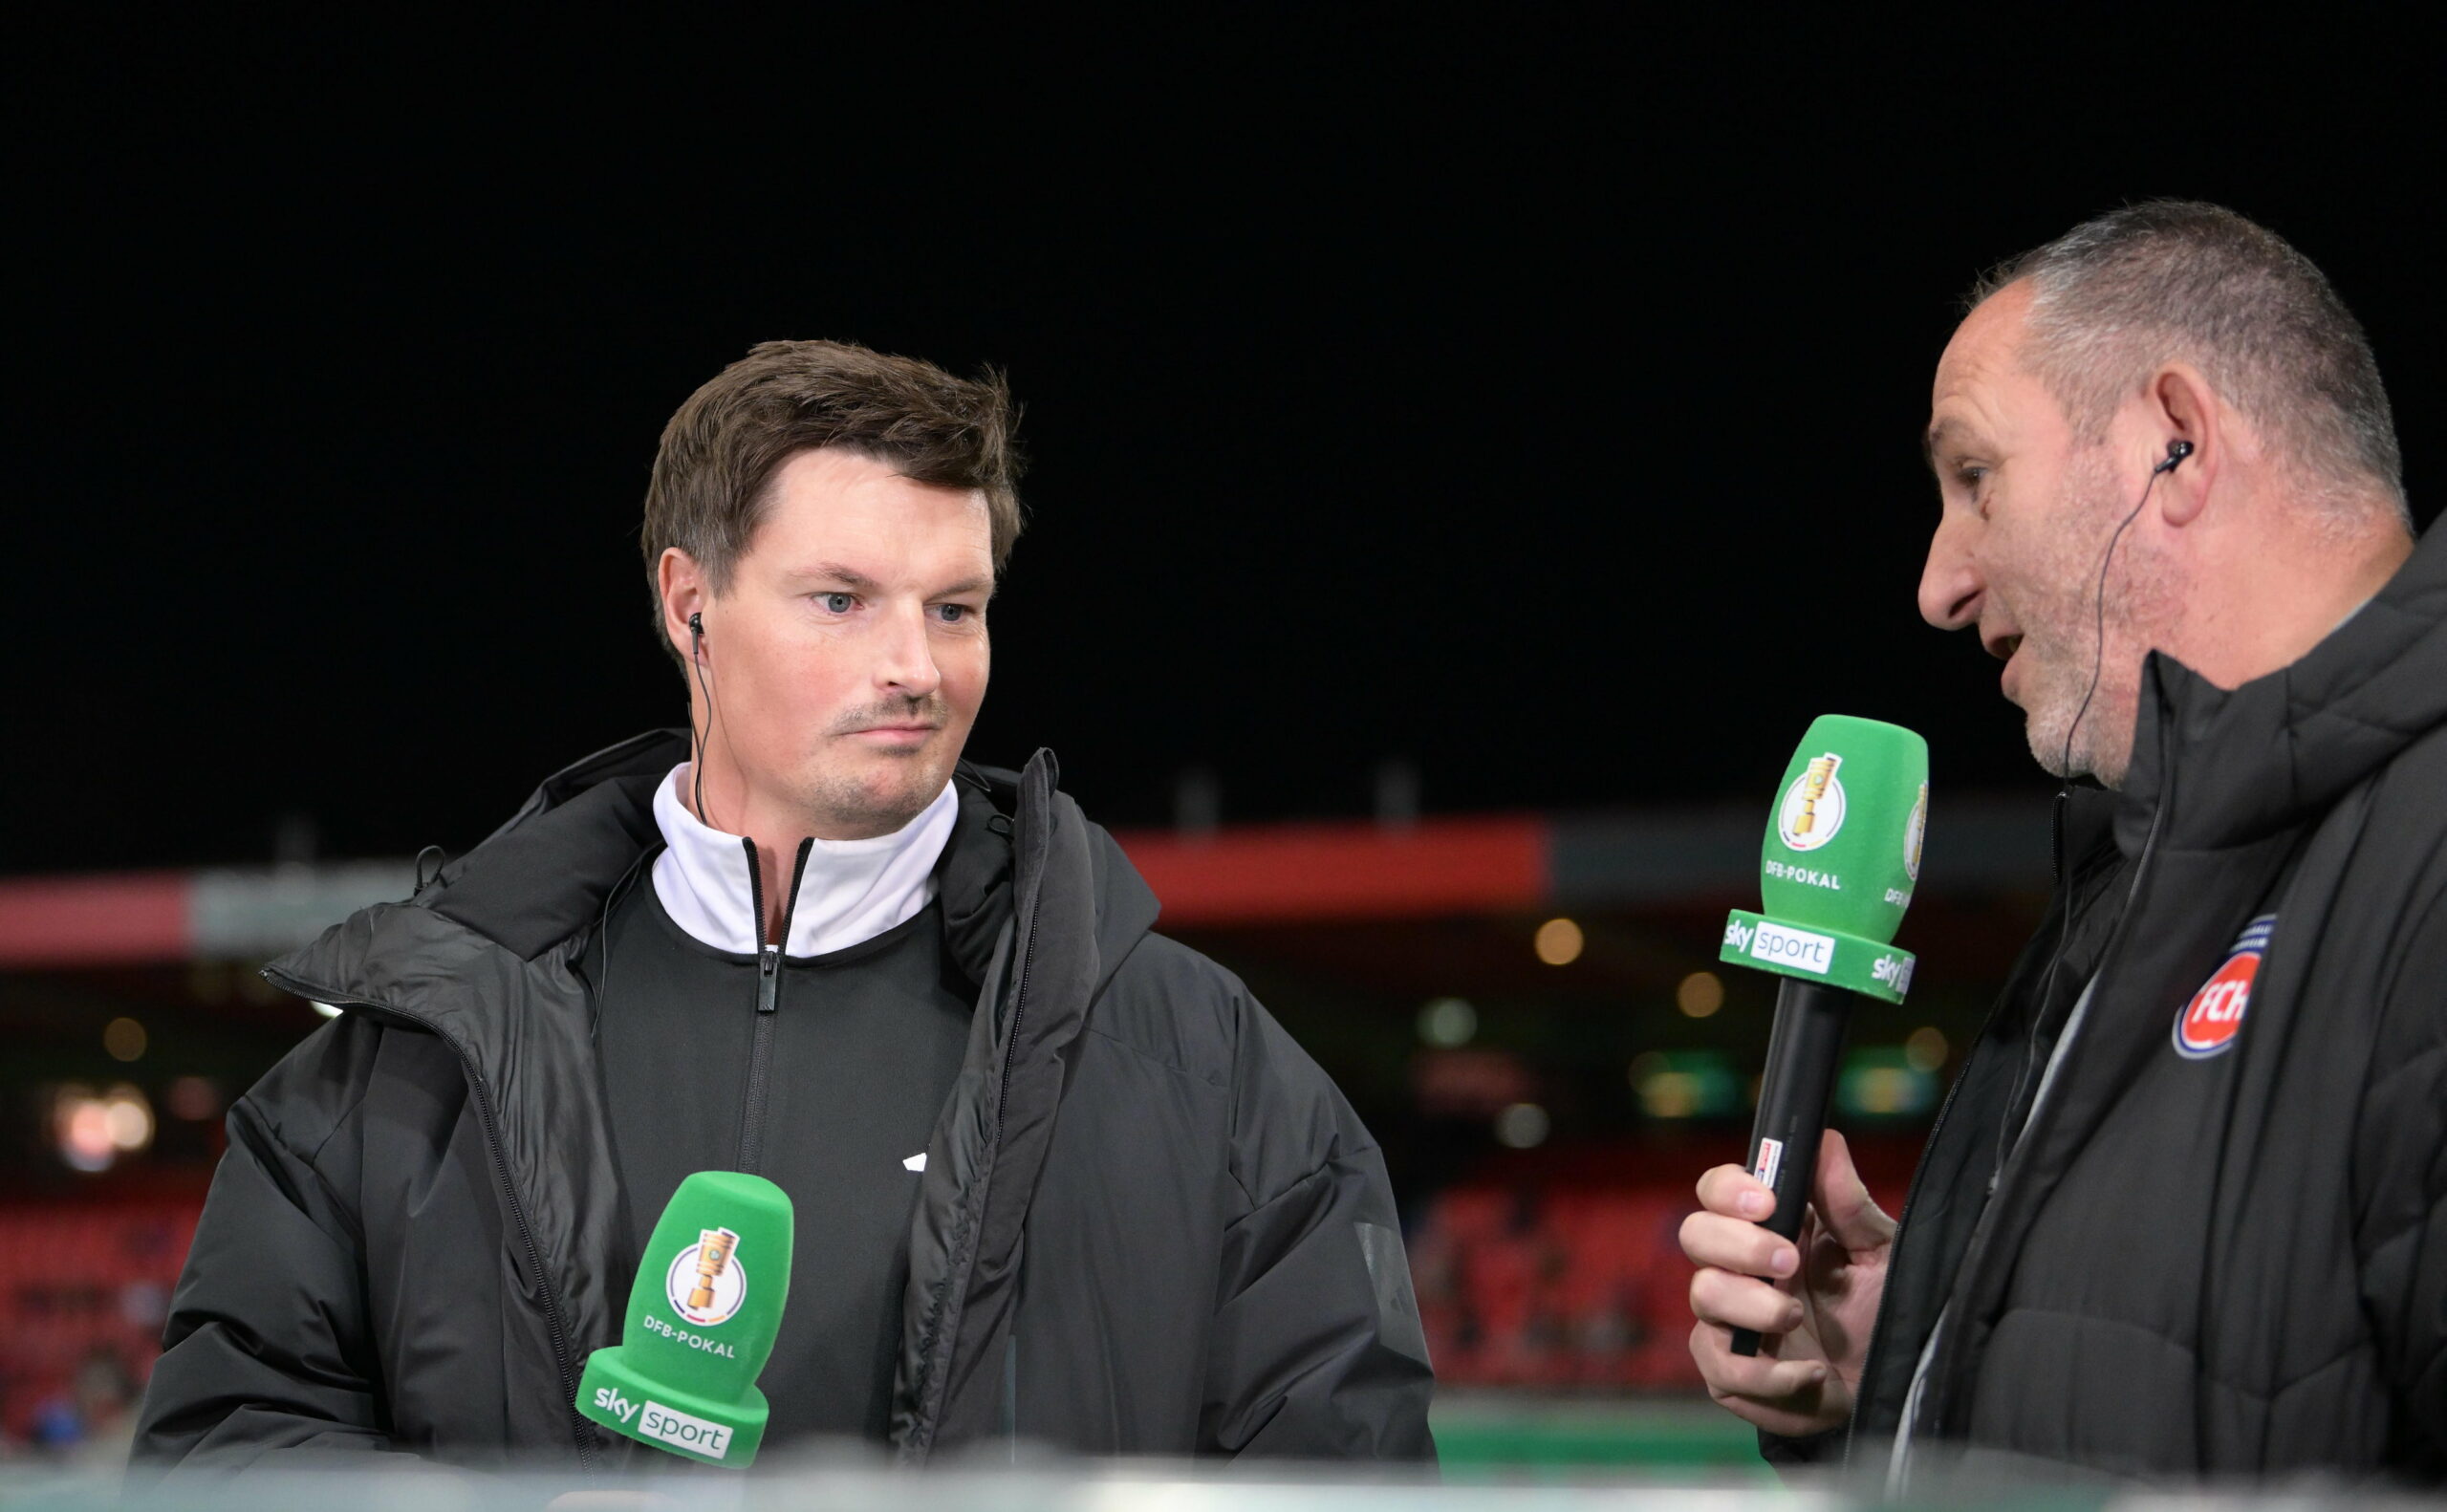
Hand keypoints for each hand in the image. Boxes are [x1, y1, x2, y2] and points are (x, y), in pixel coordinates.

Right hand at [1681, 1128, 1894, 1437]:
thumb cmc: (1883, 1309)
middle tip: (1789, 1263)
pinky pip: (1719, 1366)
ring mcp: (1726, 1320)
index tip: (1768, 1204)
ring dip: (1753, 1306)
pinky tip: (1809, 1372)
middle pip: (1694, 1234)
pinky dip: (1766, 1373)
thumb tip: (1827, 1138)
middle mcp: (1736, 1268)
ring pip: (1702, 1295)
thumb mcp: (1880, 1253)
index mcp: (1768, 1228)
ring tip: (1799, 1316)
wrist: (1892, 1383)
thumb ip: (1849, 1203)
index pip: (1716, 1190)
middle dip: (1739, 1246)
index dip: (1728, 1191)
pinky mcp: (1727, 1372)